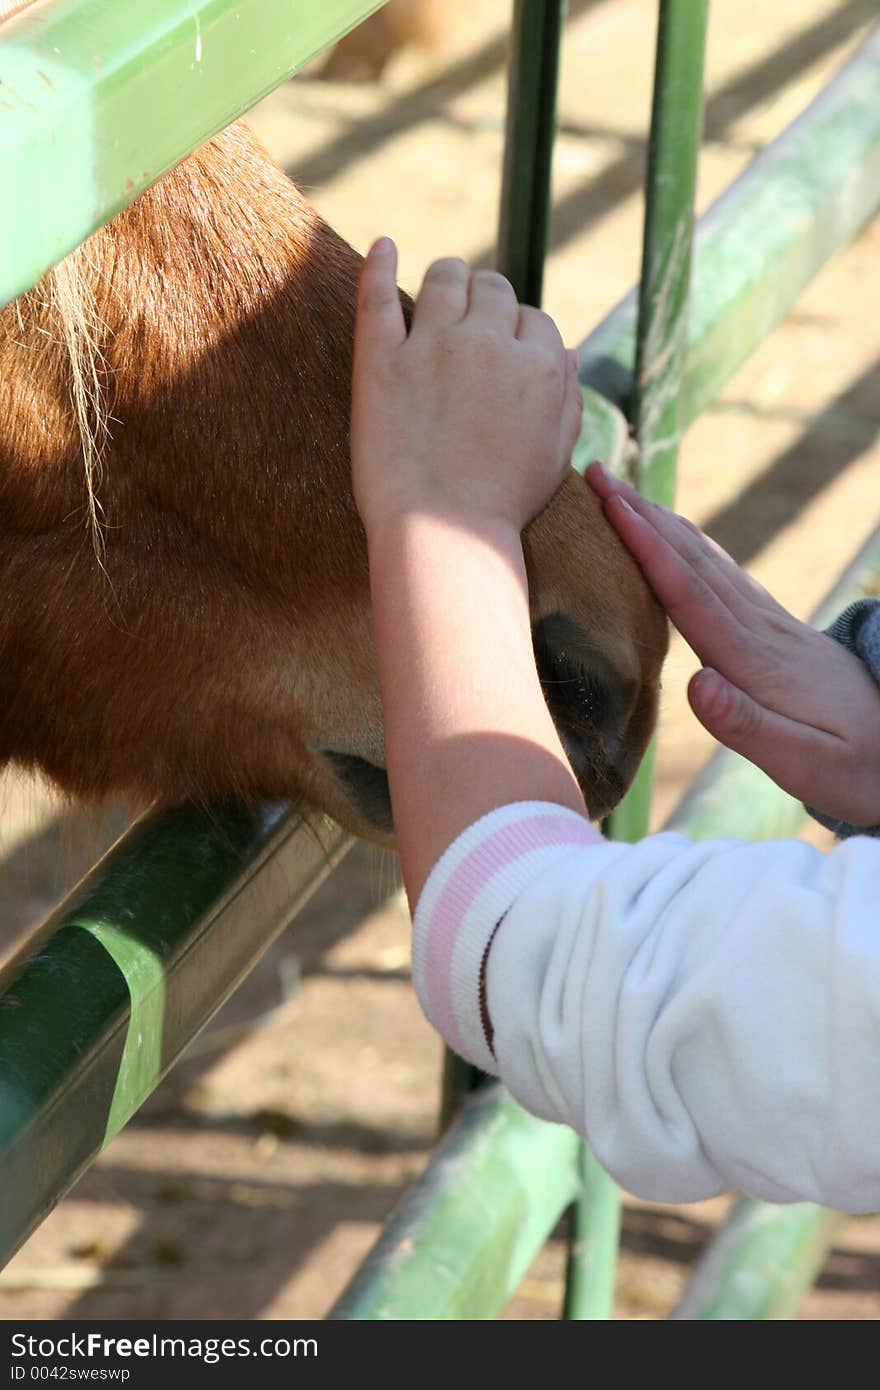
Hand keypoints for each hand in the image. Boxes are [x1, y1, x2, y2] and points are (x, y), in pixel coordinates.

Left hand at [351, 238, 582, 539]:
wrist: (445, 536)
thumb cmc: (504, 506)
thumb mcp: (555, 454)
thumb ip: (567, 398)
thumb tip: (567, 354)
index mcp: (540, 365)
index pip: (533, 320)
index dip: (520, 333)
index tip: (505, 351)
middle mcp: (490, 343)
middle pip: (493, 288)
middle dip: (488, 298)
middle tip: (472, 318)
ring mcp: (432, 347)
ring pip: (444, 278)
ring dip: (448, 276)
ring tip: (439, 284)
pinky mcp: (380, 362)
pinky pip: (377, 295)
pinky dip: (379, 263)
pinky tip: (383, 245)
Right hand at [586, 462, 879, 827]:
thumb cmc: (854, 766)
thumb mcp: (804, 763)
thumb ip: (747, 725)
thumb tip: (695, 684)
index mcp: (756, 663)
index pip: (692, 596)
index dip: (648, 549)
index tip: (611, 507)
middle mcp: (761, 631)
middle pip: (692, 563)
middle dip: (641, 517)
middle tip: (594, 475)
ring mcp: (771, 626)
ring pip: (706, 561)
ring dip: (661, 523)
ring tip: (620, 491)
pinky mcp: (775, 631)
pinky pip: (722, 575)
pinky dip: (690, 546)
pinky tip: (676, 534)